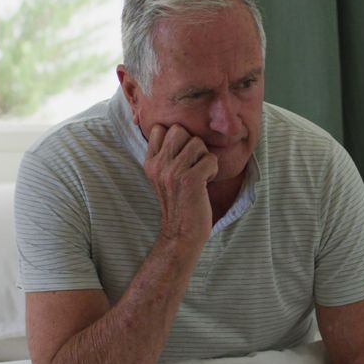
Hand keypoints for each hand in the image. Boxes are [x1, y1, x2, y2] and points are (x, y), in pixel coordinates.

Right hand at [144, 124, 218, 245]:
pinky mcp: (190, 180)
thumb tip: (181, 131)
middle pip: (179, 130)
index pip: (160, 128)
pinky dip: (213, 169)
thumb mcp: (163, 177)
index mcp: (150, 163)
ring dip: (204, 157)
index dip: (177, 137)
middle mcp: (158, 165)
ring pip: (197, 142)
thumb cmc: (178, 204)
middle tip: (194, 164)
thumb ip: (166, 156)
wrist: (181, 234)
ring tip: (200, 175)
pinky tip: (205, 184)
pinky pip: (210, 158)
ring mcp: (173, 172)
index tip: (182, 155)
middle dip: (192, 144)